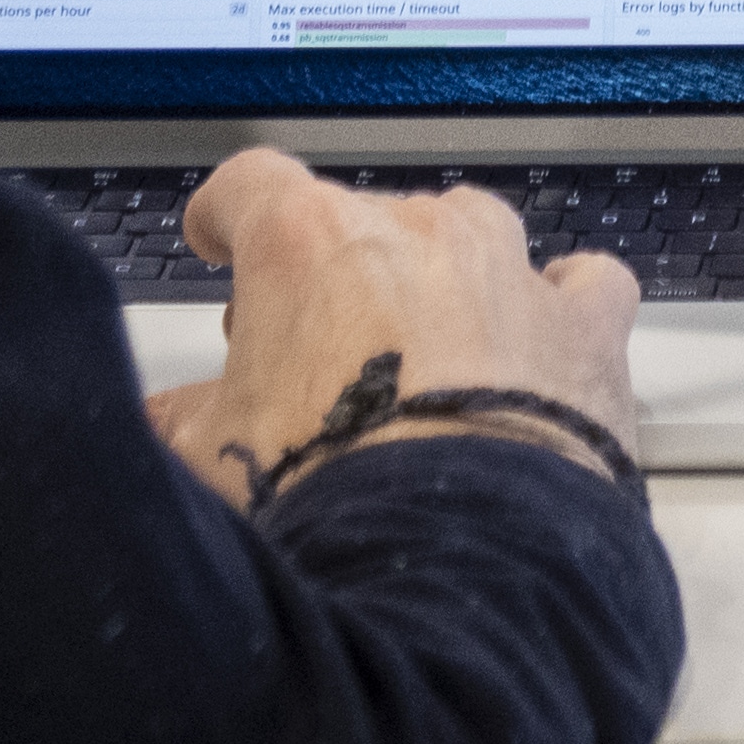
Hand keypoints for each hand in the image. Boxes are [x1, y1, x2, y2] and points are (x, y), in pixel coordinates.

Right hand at [143, 147, 643, 504]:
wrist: (450, 557)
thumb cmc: (327, 496)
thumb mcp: (209, 457)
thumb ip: (176, 420)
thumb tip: (158, 424)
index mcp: (307, 240)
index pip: (250, 185)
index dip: (228, 214)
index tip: (220, 236)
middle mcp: (415, 232)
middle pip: (362, 222)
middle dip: (334, 279)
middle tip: (312, 356)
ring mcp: (508, 269)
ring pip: (470, 238)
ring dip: (444, 283)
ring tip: (425, 356)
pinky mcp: (585, 324)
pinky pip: (582, 284)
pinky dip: (562, 308)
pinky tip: (543, 347)